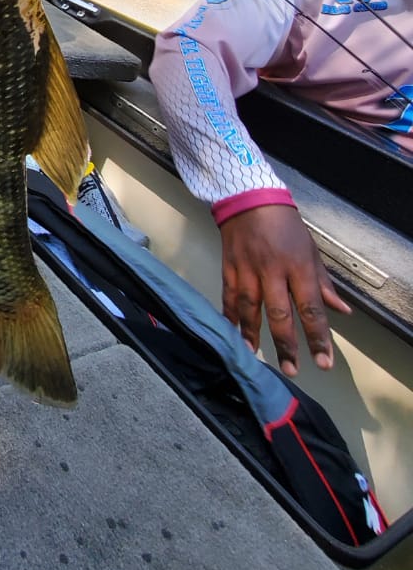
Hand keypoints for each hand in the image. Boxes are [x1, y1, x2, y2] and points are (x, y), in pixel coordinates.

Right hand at [220, 203, 350, 375]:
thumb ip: (324, 284)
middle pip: (279, 313)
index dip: (317, 336)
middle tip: (292, 370)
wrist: (249, 199)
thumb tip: (341, 311)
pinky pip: (229, 297)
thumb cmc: (286, 225)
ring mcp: (247, 269)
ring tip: (256, 355)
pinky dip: (230, 317)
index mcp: (298, 266)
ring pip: (250, 308)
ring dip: (253, 334)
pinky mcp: (229, 268)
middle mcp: (272, 270)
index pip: (311, 307)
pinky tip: (233, 334)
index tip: (323, 361)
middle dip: (286, 344)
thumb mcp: (310, 250)